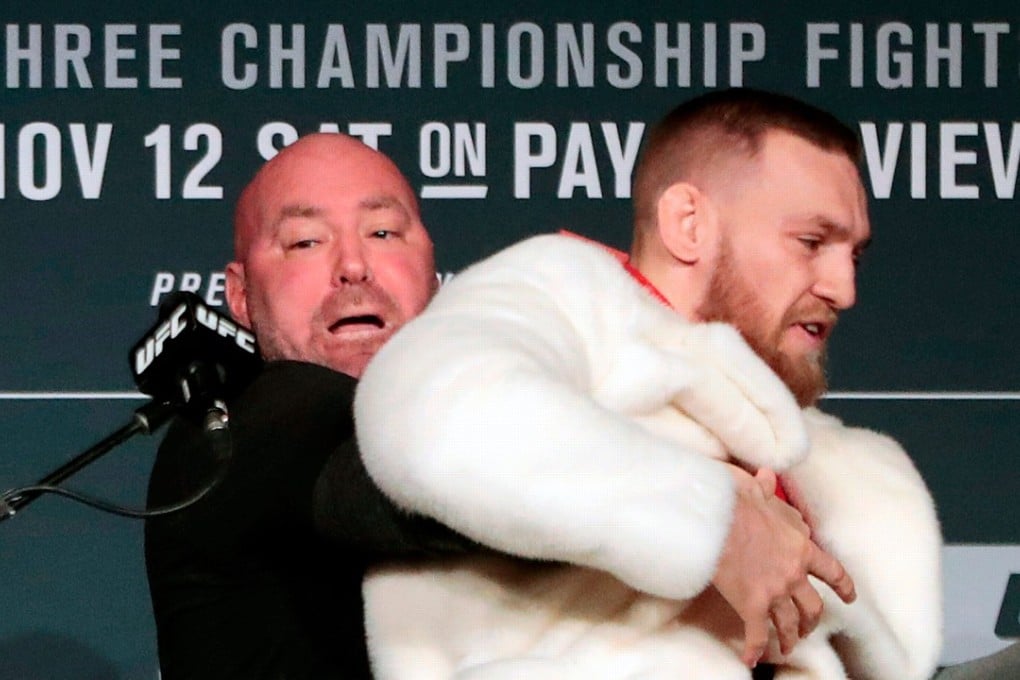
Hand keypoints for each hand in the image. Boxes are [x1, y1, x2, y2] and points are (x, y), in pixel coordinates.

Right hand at [711, 466, 855, 667]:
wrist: (716, 514)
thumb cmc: (736, 499)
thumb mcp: (758, 490)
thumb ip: (769, 491)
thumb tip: (769, 478)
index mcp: (801, 547)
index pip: (832, 571)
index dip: (843, 586)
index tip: (849, 596)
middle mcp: (793, 573)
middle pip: (813, 606)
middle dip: (812, 620)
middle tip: (807, 628)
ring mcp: (773, 591)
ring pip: (790, 624)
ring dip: (790, 637)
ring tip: (785, 646)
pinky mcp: (751, 604)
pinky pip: (756, 634)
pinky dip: (754, 649)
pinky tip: (750, 660)